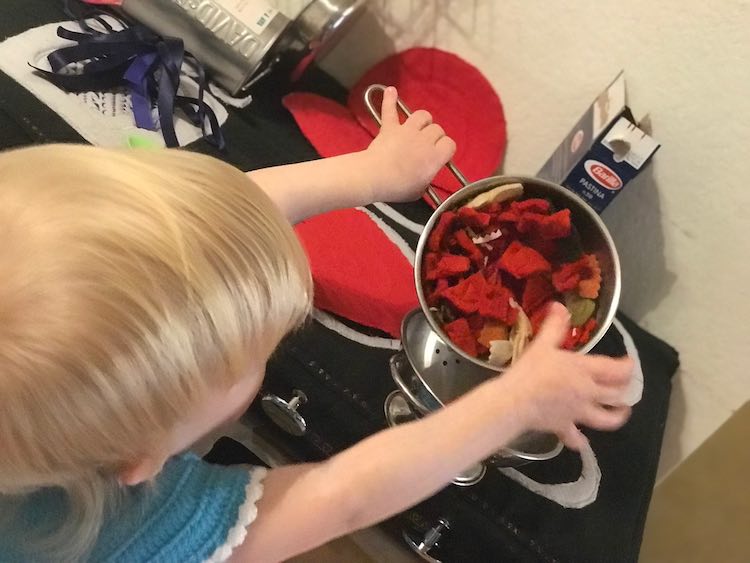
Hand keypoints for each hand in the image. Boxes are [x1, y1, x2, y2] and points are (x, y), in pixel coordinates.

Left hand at [364, 86, 455, 202]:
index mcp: (435, 156)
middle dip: (434, 137)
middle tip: (426, 148)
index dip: (446, 150)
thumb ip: (426, 180)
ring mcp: (407, 131)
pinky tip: (391, 91)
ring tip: (419, 128)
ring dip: (423, 121)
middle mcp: (425, 139)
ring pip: (422, 116)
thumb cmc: (398, 187)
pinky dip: (390, 100)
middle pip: (437, 129)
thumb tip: (425, 176)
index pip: (450, 145)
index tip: (440, 157)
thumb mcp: (419, 190)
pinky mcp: (390, 128)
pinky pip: (390, 110)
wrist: (375, 176)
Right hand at [501, 303, 633, 449]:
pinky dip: (579, 441)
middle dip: (625, 390)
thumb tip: (559, 306)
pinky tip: (580, 441)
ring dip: (617, 416)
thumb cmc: (531, 371)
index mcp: (585, 371)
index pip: (616, 370)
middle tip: (626, 386)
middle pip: (616, 394)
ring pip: (607, 419)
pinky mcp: (565, 427)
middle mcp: (588, 393)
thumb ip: (554, 327)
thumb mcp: (543, 344)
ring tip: (622, 413)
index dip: (627, 366)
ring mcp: (579, 413)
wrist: (516, 401)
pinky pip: (576, 437)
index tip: (630, 363)